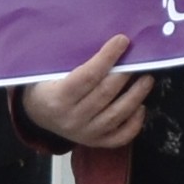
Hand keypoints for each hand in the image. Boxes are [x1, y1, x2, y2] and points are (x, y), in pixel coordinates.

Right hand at [19, 34, 148, 150]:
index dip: (107, 57)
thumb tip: (106, 43)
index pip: (88, 75)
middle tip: (139, 59)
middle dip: (125, 74)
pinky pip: (120, 137)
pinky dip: (134, 123)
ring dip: (136, 96)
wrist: (36, 114)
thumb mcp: (48, 71)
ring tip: (147, 80)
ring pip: (116, 115)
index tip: (122, 41)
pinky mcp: (95, 142)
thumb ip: (72, 60)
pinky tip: (140, 107)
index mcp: (58, 97)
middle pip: (105, 93)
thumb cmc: (45, 84)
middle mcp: (72, 118)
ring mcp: (84, 133)